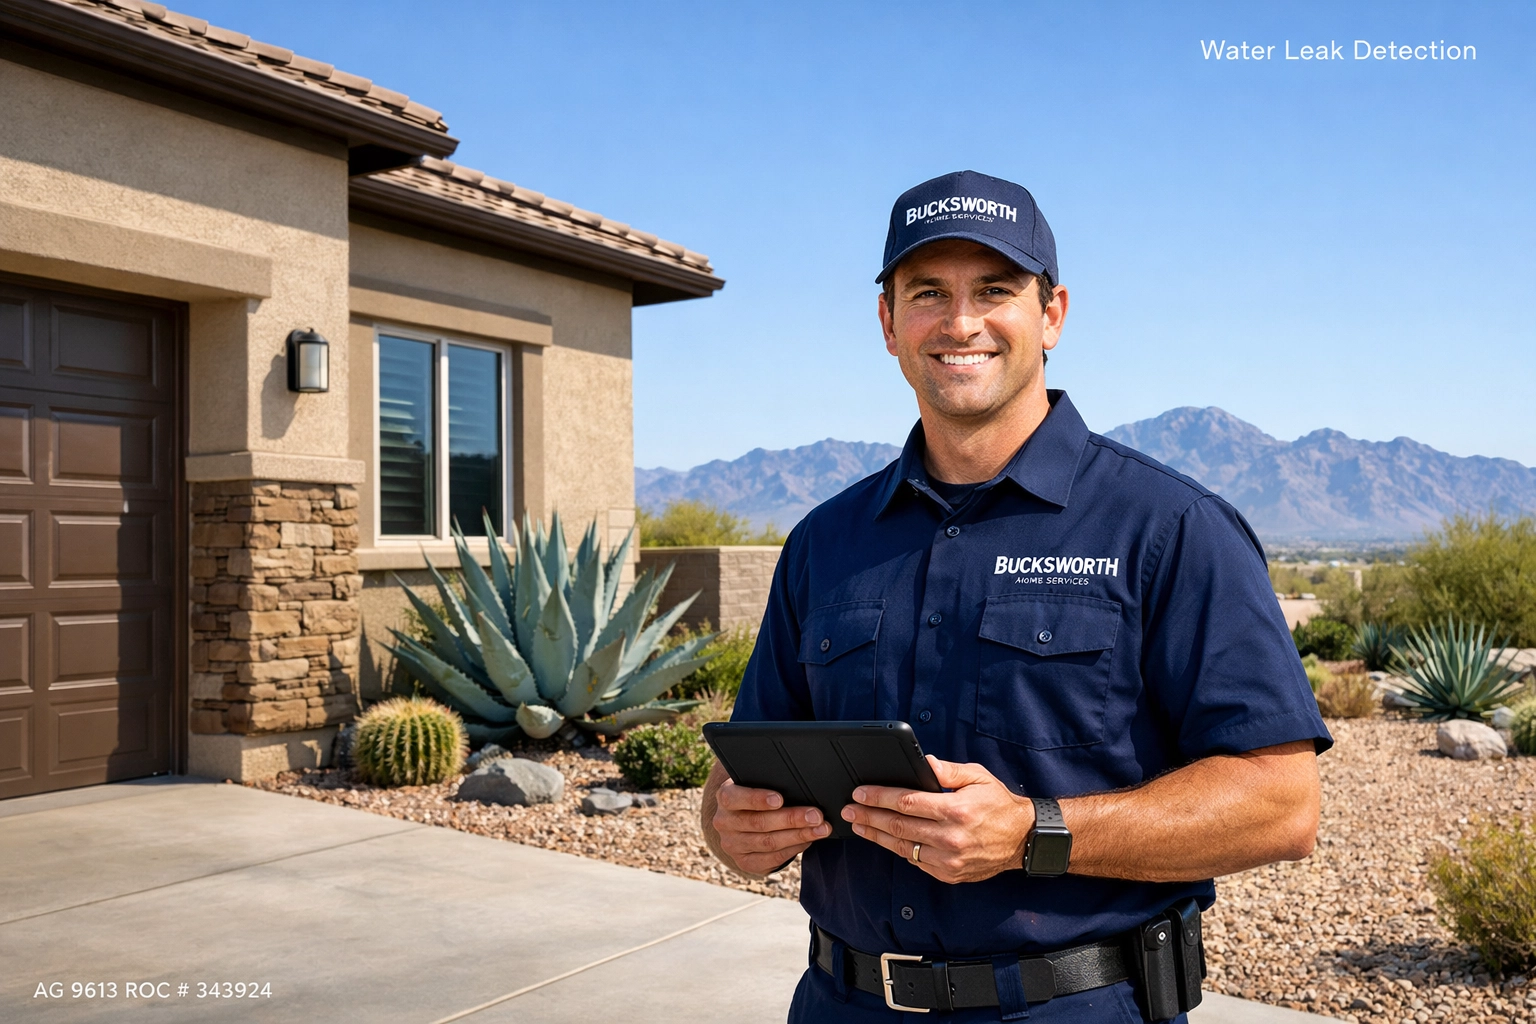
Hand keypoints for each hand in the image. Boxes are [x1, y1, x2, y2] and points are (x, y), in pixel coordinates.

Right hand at [712, 780, 830, 874]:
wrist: (742, 820)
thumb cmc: (757, 796)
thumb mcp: (756, 783)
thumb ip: (769, 781)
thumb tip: (798, 783)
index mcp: (725, 797)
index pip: (735, 798)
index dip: (757, 799)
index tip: (779, 799)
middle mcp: (725, 823)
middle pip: (759, 823)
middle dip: (791, 819)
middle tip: (816, 815)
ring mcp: (733, 846)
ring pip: (769, 843)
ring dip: (799, 836)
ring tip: (821, 829)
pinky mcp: (745, 863)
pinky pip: (773, 859)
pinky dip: (794, 849)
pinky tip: (808, 840)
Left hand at [842, 756, 1035, 883]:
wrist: (1023, 840)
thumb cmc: (998, 804)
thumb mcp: (978, 777)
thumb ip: (948, 770)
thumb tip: (922, 762)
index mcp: (955, 810)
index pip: (906, 802)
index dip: (879, 797)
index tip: (859, 793)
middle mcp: (949, 837)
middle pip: (897, 826)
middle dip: (868, 816)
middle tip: (848, 810)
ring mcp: (948, 859)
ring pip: (901, 847)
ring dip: (876, 836)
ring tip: (857, 826)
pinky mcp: (948, 873)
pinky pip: (915, 861)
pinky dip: (897, 849)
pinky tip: (884, 839)